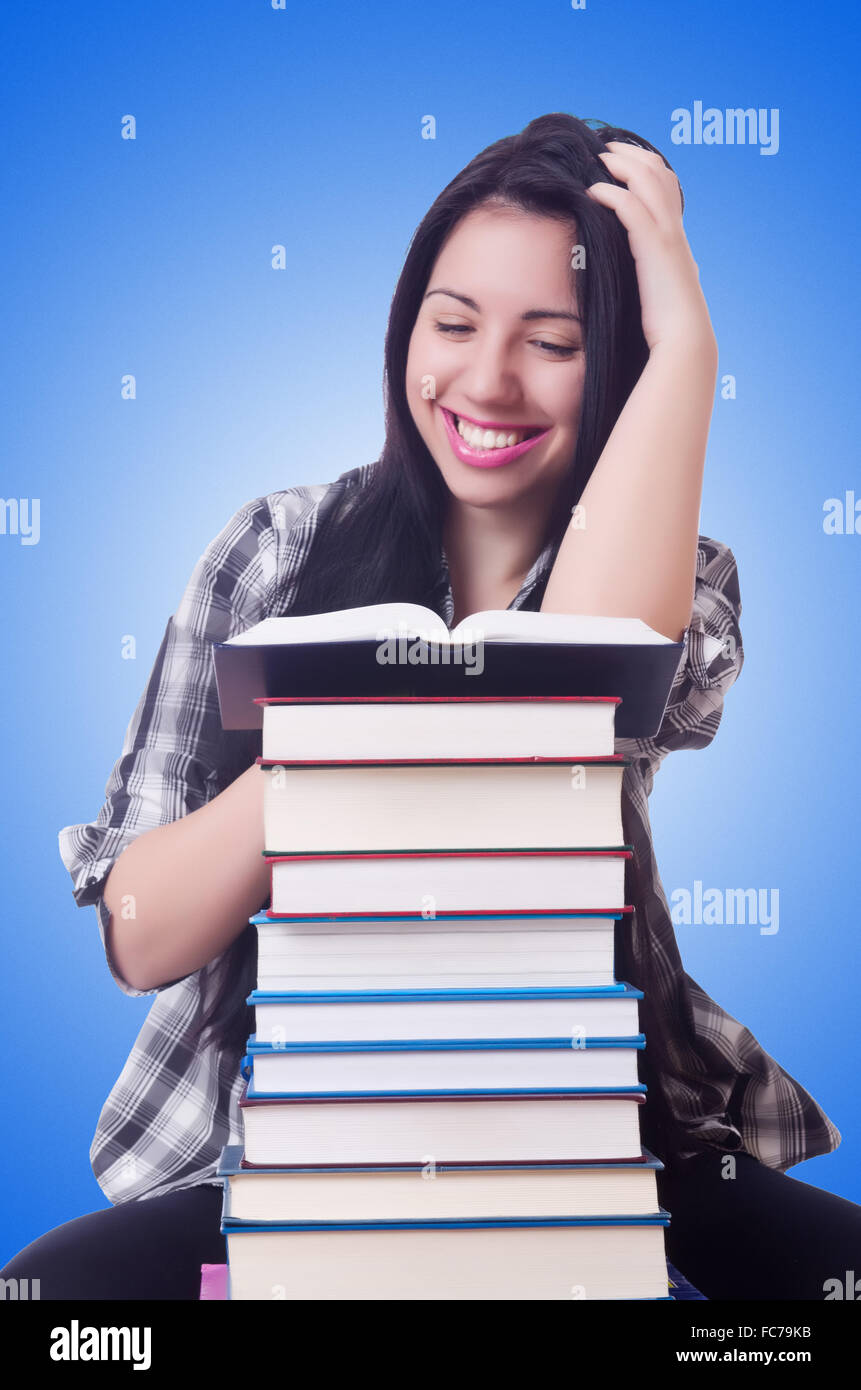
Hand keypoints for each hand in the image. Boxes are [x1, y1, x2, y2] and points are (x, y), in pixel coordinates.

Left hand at [585, 141, 716, 355]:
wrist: (684, 340)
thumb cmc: (667, 324)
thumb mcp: (658, 290)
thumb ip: (650, 274)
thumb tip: (638, 275)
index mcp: (675, 237)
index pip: (666, 185)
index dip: (644, 165)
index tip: (618, 160)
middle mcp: (675, 230)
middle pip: (659, 172)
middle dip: (631, 154)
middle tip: (605, 148)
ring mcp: (667, 236)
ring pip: (648, 181)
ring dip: (621, 165)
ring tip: (598, 159)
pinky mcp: (654, 248)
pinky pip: (632, 209)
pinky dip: (612, 194)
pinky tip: (593, 192)